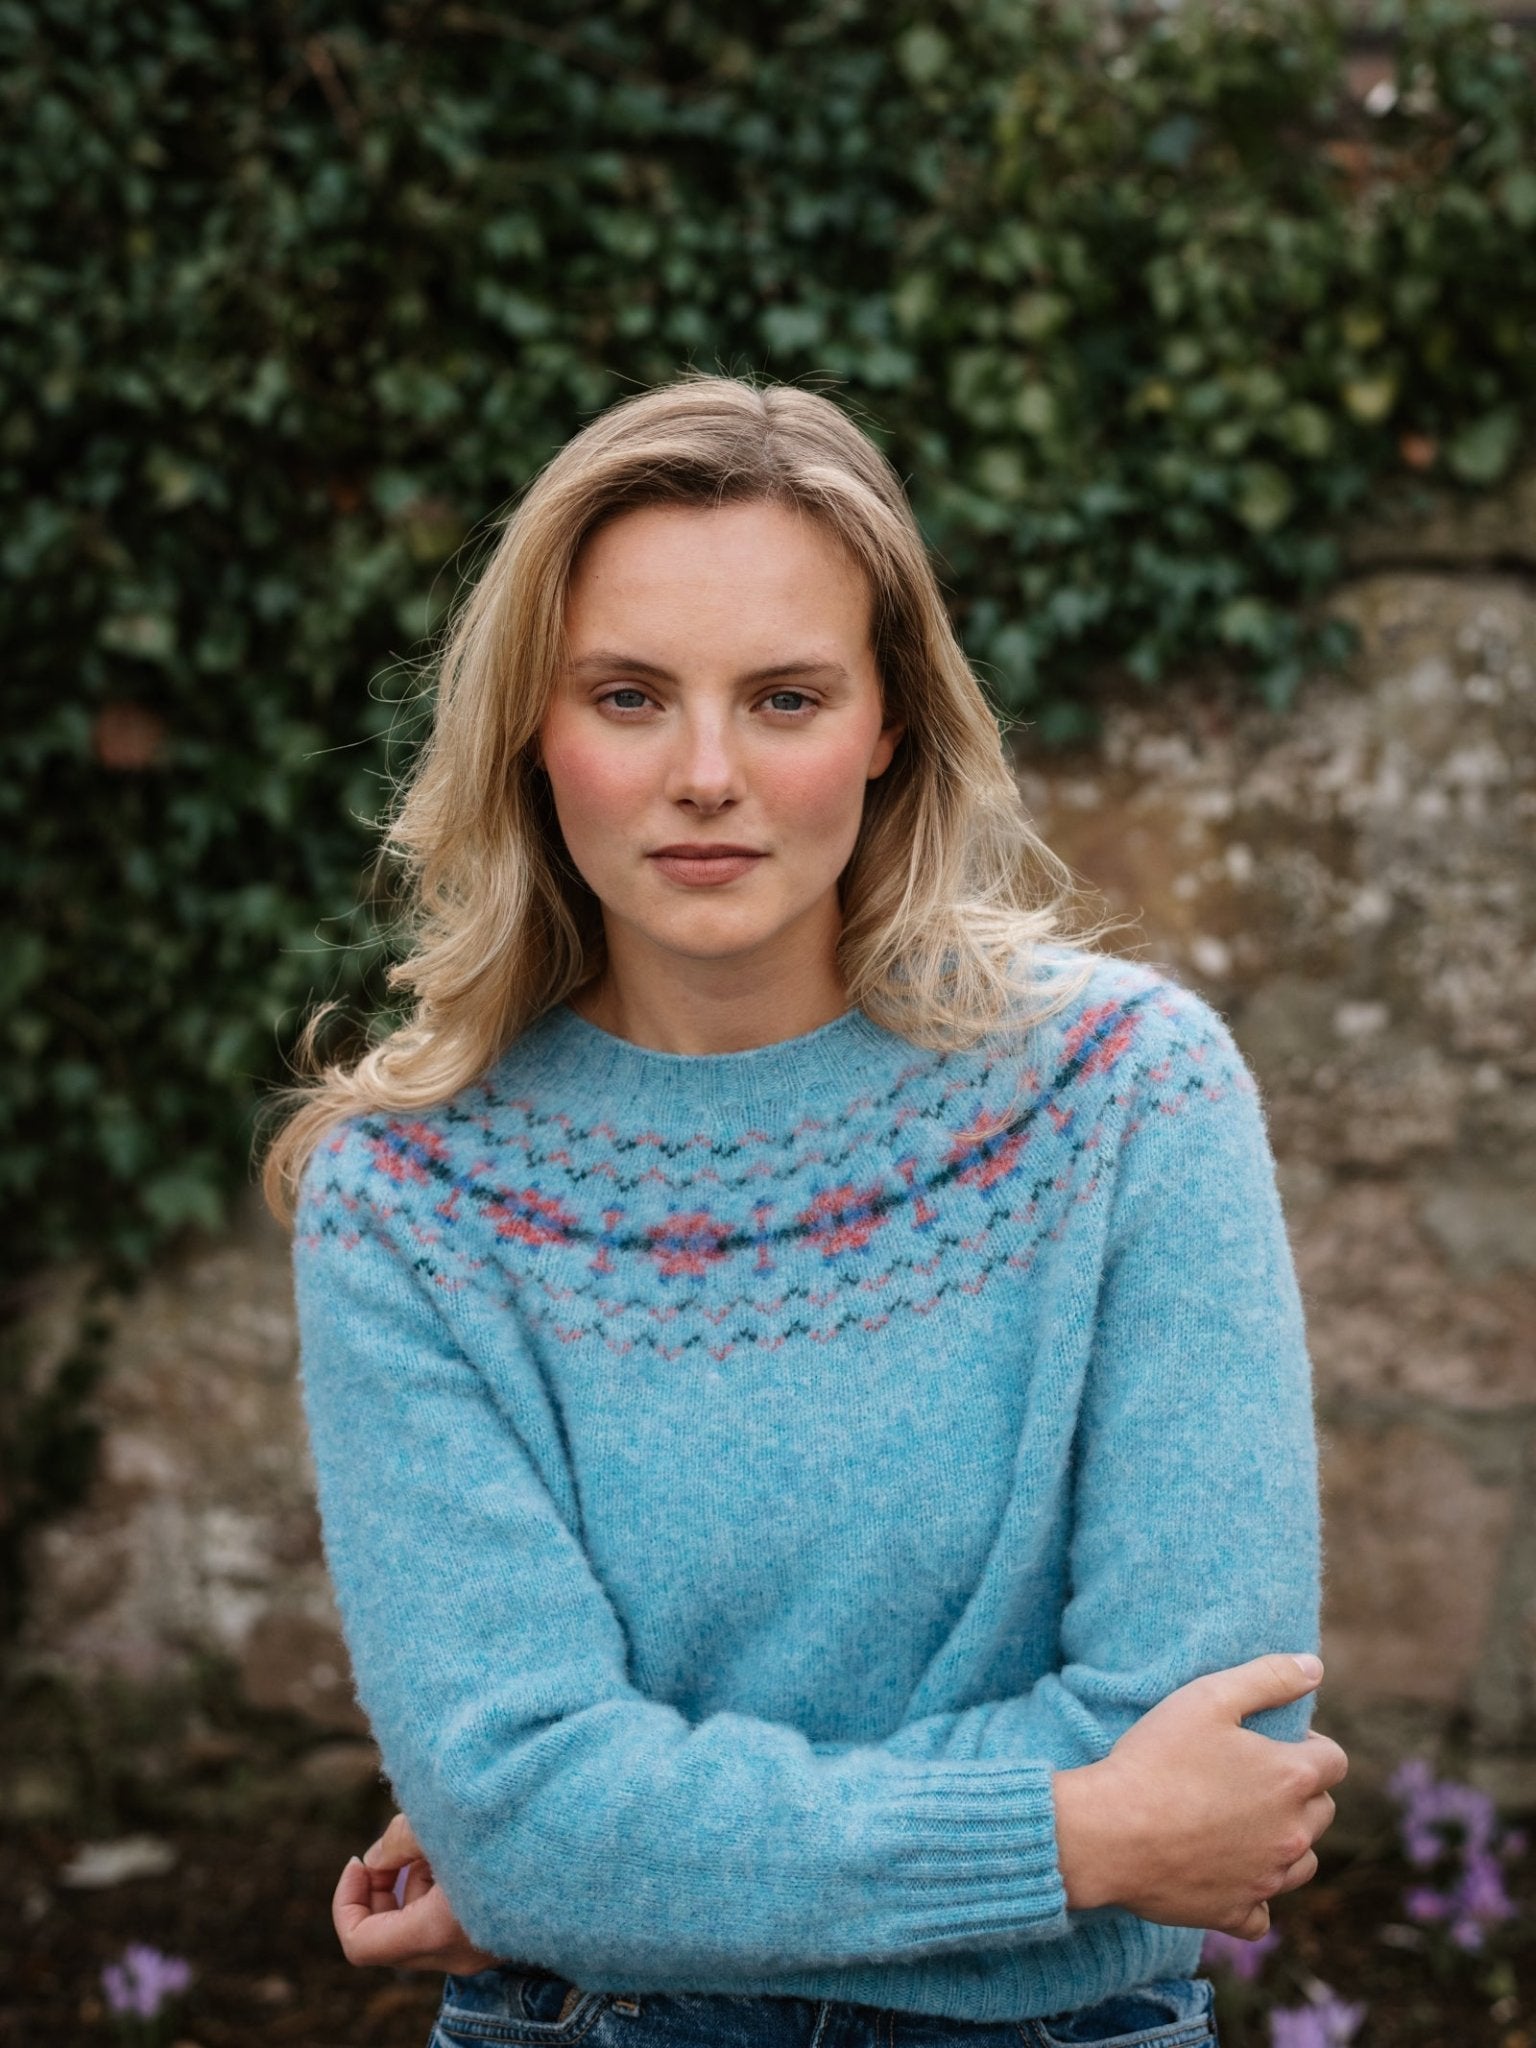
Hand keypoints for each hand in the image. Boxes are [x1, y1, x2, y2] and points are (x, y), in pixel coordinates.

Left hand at [332, 1811, 498, 1972]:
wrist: (587, 1842)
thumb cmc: (507, 1831)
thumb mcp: (442, 1822)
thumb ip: (397, 1841)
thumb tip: (376, 1859)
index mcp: (436, 1933)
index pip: (359, 1942)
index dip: (346, 1901)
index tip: (359, 1861)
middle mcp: (456, 1954)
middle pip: (388, 1935)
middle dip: (380, 1888)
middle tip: (396, 1845)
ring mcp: (480, 1951)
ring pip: (420, 1926)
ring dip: (414, 1883)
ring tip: (442, 1839)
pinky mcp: (498, 1937)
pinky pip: (450, 1923)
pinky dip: (442, 1889)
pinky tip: (463, 1851)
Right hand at [1053, 1653, 1346, 1937]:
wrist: (1108, 1832)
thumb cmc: (1156, 1758)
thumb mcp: (1208, 1697)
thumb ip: (1268, 1677)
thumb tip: (1314, 1667)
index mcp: (1290, 1777)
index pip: (1334, 1760)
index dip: (1308, 1744)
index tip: (1270, 1740)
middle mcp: (1292, 1833)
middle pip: (1323, 1810)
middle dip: (1299, 1791)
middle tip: (1249, 1776)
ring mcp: (1266, 1879)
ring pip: (1303, 1863)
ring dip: (1285, 1842)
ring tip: (1242, 1822)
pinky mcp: (1236, 1912)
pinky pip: (1262, 1912)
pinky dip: (1253, 1894)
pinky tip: (1227, 1873)